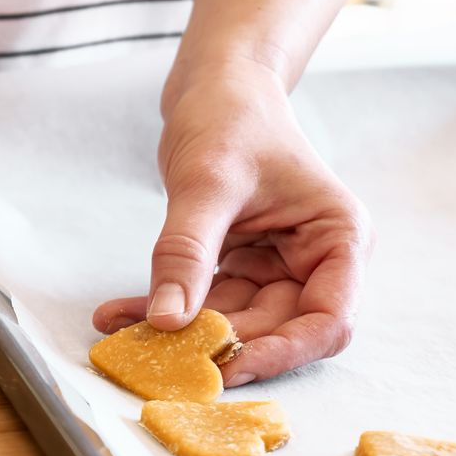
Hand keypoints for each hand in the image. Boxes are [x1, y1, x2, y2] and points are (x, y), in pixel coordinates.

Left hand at [92, 63, 373, 385]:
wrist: (214, 88)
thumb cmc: (231, 118)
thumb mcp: (208, 183)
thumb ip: (187, 252)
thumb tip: (168, 320)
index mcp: (338, 239)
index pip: (326, 321)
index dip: (280, 353)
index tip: (224, 367)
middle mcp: (314, 260)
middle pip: (273, 329)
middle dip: (214, 344)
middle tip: (155, 356)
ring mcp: (276, 266)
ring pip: (231, 320)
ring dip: (177, 330)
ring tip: (117, 331)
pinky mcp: (239, 266)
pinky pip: (202, 300)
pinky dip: (162, 307)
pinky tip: (117, 314)